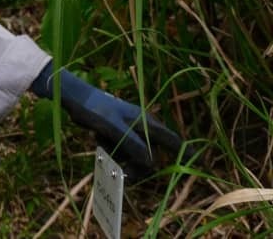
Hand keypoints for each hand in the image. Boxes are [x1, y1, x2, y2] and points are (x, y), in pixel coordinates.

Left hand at [31, 62, 190, 174]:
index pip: (172, 140)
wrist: (75, 98)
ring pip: (134, 154)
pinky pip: (121, 149)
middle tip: (125, 173)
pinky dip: (111, 149)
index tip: (197, 163)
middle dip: (138, 165)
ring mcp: (130, 130)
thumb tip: (152, 163)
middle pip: (151, 154)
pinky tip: (98, 138)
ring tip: (103, 143)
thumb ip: (132, 145)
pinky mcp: (118, 132)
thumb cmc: (95, 109)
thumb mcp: (113, 128)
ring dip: (120, 156)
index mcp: (146, 123)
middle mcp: (142, 127)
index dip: (185, 152)